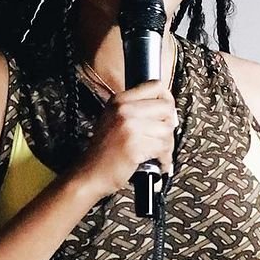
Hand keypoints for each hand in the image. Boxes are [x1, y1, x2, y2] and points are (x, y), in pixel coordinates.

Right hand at [75, 79, 177, 198]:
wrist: (89, 173)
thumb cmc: (103, 151)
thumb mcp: (113, 118)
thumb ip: (135, 108)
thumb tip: (165, 106)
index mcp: (119, 100)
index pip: (155, 86)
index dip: (166, 98)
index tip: (167, 110)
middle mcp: (124, 110)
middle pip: (166, 106)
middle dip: (169, 123)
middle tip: (165, 133)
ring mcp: (129, 127)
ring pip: (167, 128)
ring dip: (168, 143)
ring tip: (160, 150)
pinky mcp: (135, 146)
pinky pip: (162, 147)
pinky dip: (164, 157)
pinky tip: (159, 160)